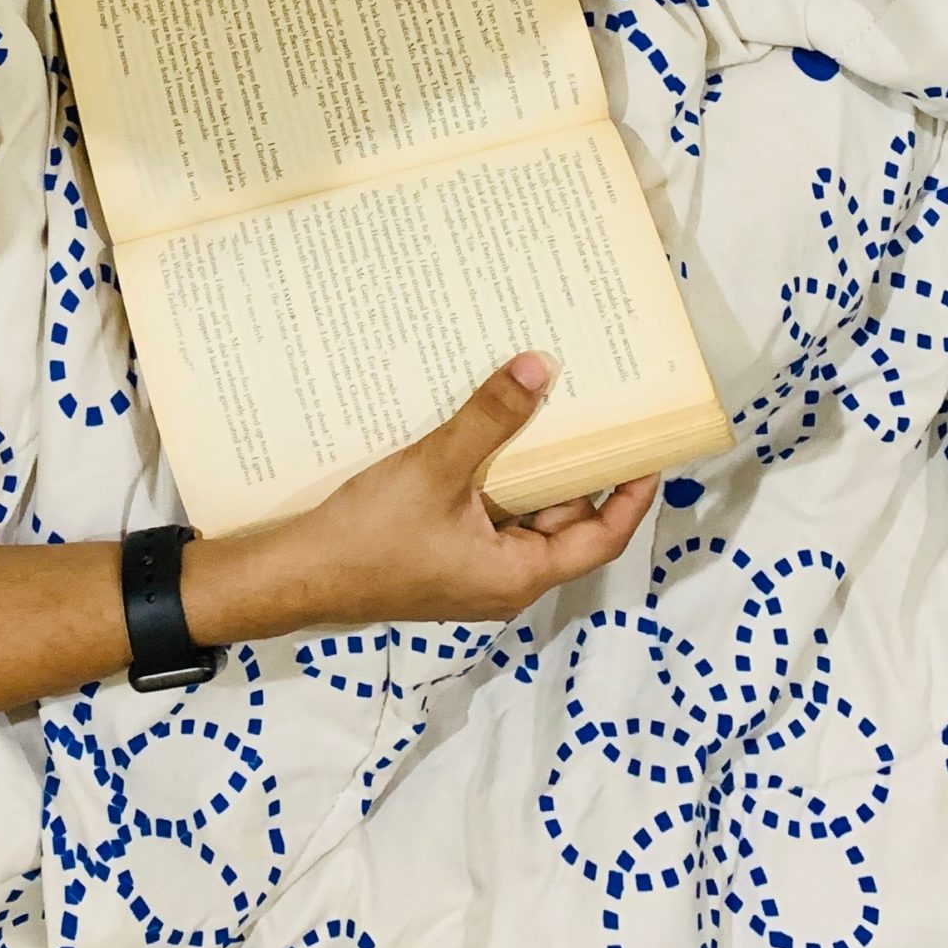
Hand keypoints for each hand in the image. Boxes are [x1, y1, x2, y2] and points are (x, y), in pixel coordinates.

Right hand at [182, 356, 658, 640]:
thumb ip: (489, 419)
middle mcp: (503, 579)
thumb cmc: (371, 537)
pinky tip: (477, 432)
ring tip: (537, 408)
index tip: (650, 452)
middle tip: (590, 409)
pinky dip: (490, 476)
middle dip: (574, 468)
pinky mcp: (439, 556)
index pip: (601, 538)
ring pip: (519, 513)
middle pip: (561, 521)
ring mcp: (469, 569)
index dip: (630, 496)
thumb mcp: (436, 469)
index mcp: (518, 573)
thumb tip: (542, 368)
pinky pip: (483, 512)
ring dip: (527, 467)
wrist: (297, 575)